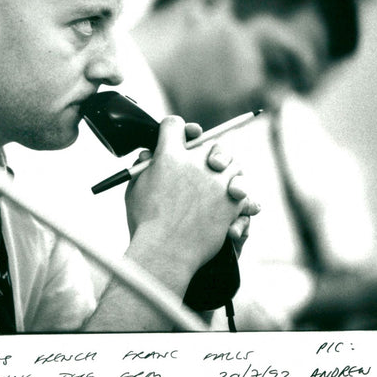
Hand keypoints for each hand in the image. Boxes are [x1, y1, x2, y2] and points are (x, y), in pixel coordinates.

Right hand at [124, 116, 255, 280]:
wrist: (167, 252)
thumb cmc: (146, 223)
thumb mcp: (134, 189)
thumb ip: (144, 167)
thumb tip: (150, 154)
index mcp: (167, 155)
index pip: (174, 124)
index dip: (175, 128)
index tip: (179, 136)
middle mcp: (194, 162)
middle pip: (209, 142)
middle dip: (206, 150)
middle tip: (202, 162)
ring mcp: (216, 180)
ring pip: (231, 162)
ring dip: (225, 170)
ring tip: (218, 182)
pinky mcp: (232, 199)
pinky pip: (242, 186)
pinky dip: (237, 191)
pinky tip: (230, 197)